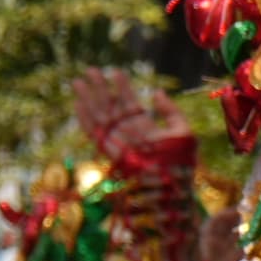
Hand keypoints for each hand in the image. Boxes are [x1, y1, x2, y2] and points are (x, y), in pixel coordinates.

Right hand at [71, 66, 185, 161]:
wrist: (173, 189)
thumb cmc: (182, 164)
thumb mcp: (182, 131)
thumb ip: (170, 111)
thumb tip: (156, 92)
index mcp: (146, 129)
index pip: (130, 104)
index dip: (122, 88)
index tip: (115, 72)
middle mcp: (130, 135)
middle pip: (111, 108)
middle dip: (100, 89)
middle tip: (90, 71)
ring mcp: (119, 143)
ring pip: (100, 117)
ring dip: (89, 99)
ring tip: (79, 81)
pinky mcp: (110, 153)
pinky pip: (95, 134)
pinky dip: (85, 119)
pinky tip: (78, 104)